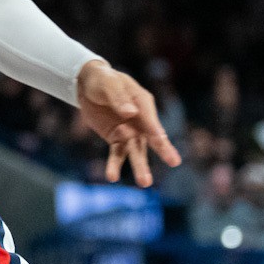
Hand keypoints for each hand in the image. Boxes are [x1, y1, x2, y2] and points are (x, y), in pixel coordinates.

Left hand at [75, 59, 180, 186]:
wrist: (88, 85)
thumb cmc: (103, 81)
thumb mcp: (109, 84)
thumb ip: (118, 98)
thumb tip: (130, 113)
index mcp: (143, 102)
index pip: (151, 119)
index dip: (156, 130)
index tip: (161, 142)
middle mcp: (141, 120)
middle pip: (152, 137)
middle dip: (163, 150)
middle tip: (175, 162)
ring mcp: (130, 131)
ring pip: (136, 151)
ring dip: (140, 166)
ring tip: (145, 183)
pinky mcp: (116, 139)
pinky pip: (116, 154)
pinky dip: (114, 165)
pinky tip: (112, 176)